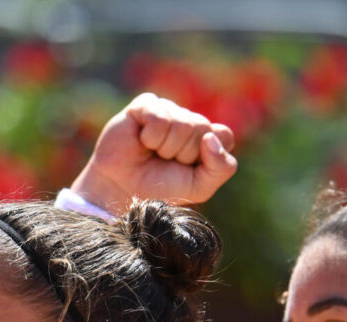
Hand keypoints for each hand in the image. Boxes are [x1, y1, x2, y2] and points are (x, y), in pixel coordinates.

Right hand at [70, 93, 237, 212]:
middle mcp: (189, 121)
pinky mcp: (146, 105)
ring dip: (166, 147)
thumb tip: (212, 137)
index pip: (223, 136)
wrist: (123, 191)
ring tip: (152, 152)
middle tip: (166, 161)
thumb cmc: (162, 189)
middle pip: (203, 128)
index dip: (207, 156)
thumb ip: (222, 168)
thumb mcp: (201, 187)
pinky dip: (151, 137)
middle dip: (184, 153)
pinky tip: (141, 141)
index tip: (189, 168)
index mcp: (206, 138)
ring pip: (182, 123)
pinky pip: (160, 117)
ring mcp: (168, 110)